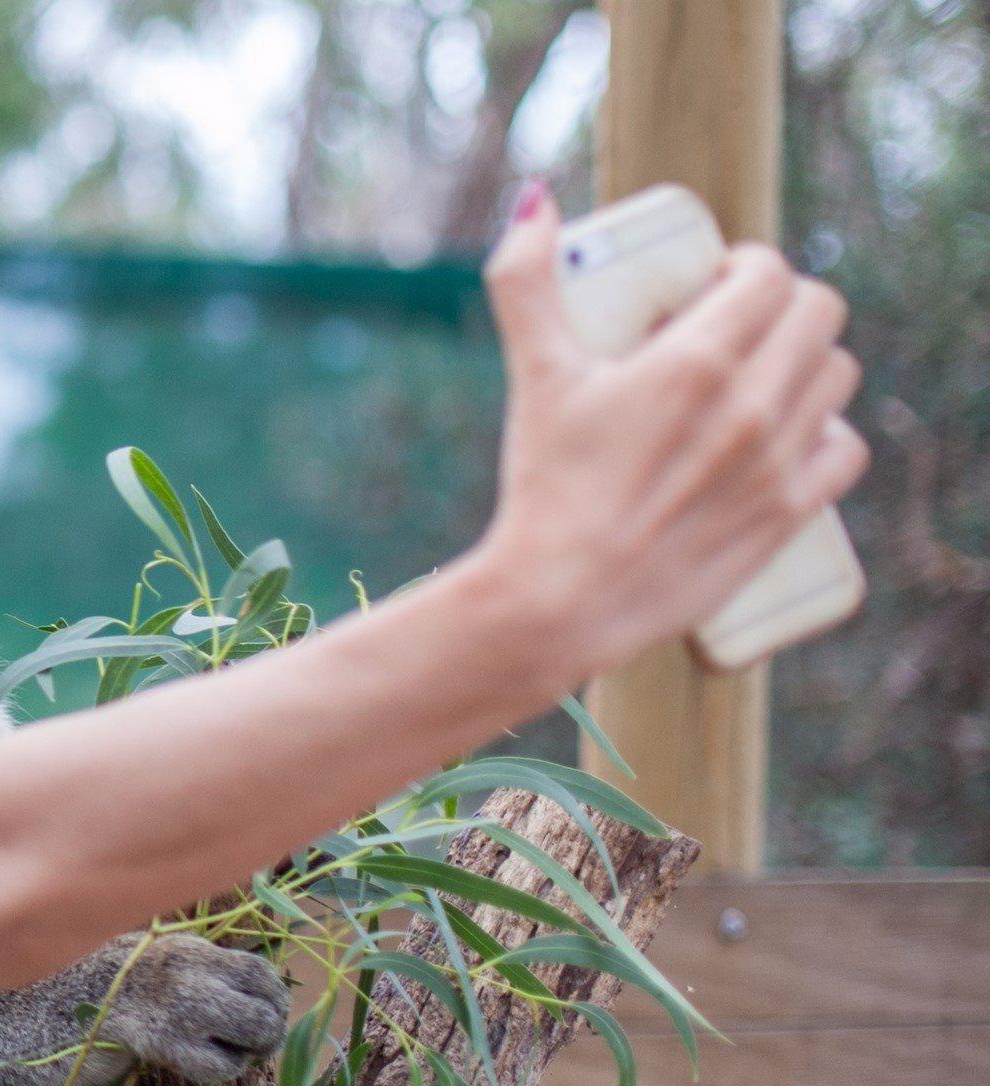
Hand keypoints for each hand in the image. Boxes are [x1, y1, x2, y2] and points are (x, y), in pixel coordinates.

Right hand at [474, 184, 870, 678]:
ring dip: (806, 363)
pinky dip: (824, 434)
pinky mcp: (785, 514)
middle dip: (785, 305)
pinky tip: (783, 436)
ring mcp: (775, 462)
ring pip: (837, 375)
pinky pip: (846, 449)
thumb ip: (526, 281)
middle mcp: (750, 406)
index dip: (746, 267)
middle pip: (819, 313)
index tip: (714, 285)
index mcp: (694, 361)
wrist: (558, 601)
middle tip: (738, 327)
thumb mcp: (534, 377)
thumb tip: (534, 199)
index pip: (768, 274)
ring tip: (758, 379)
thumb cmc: (542, 488)